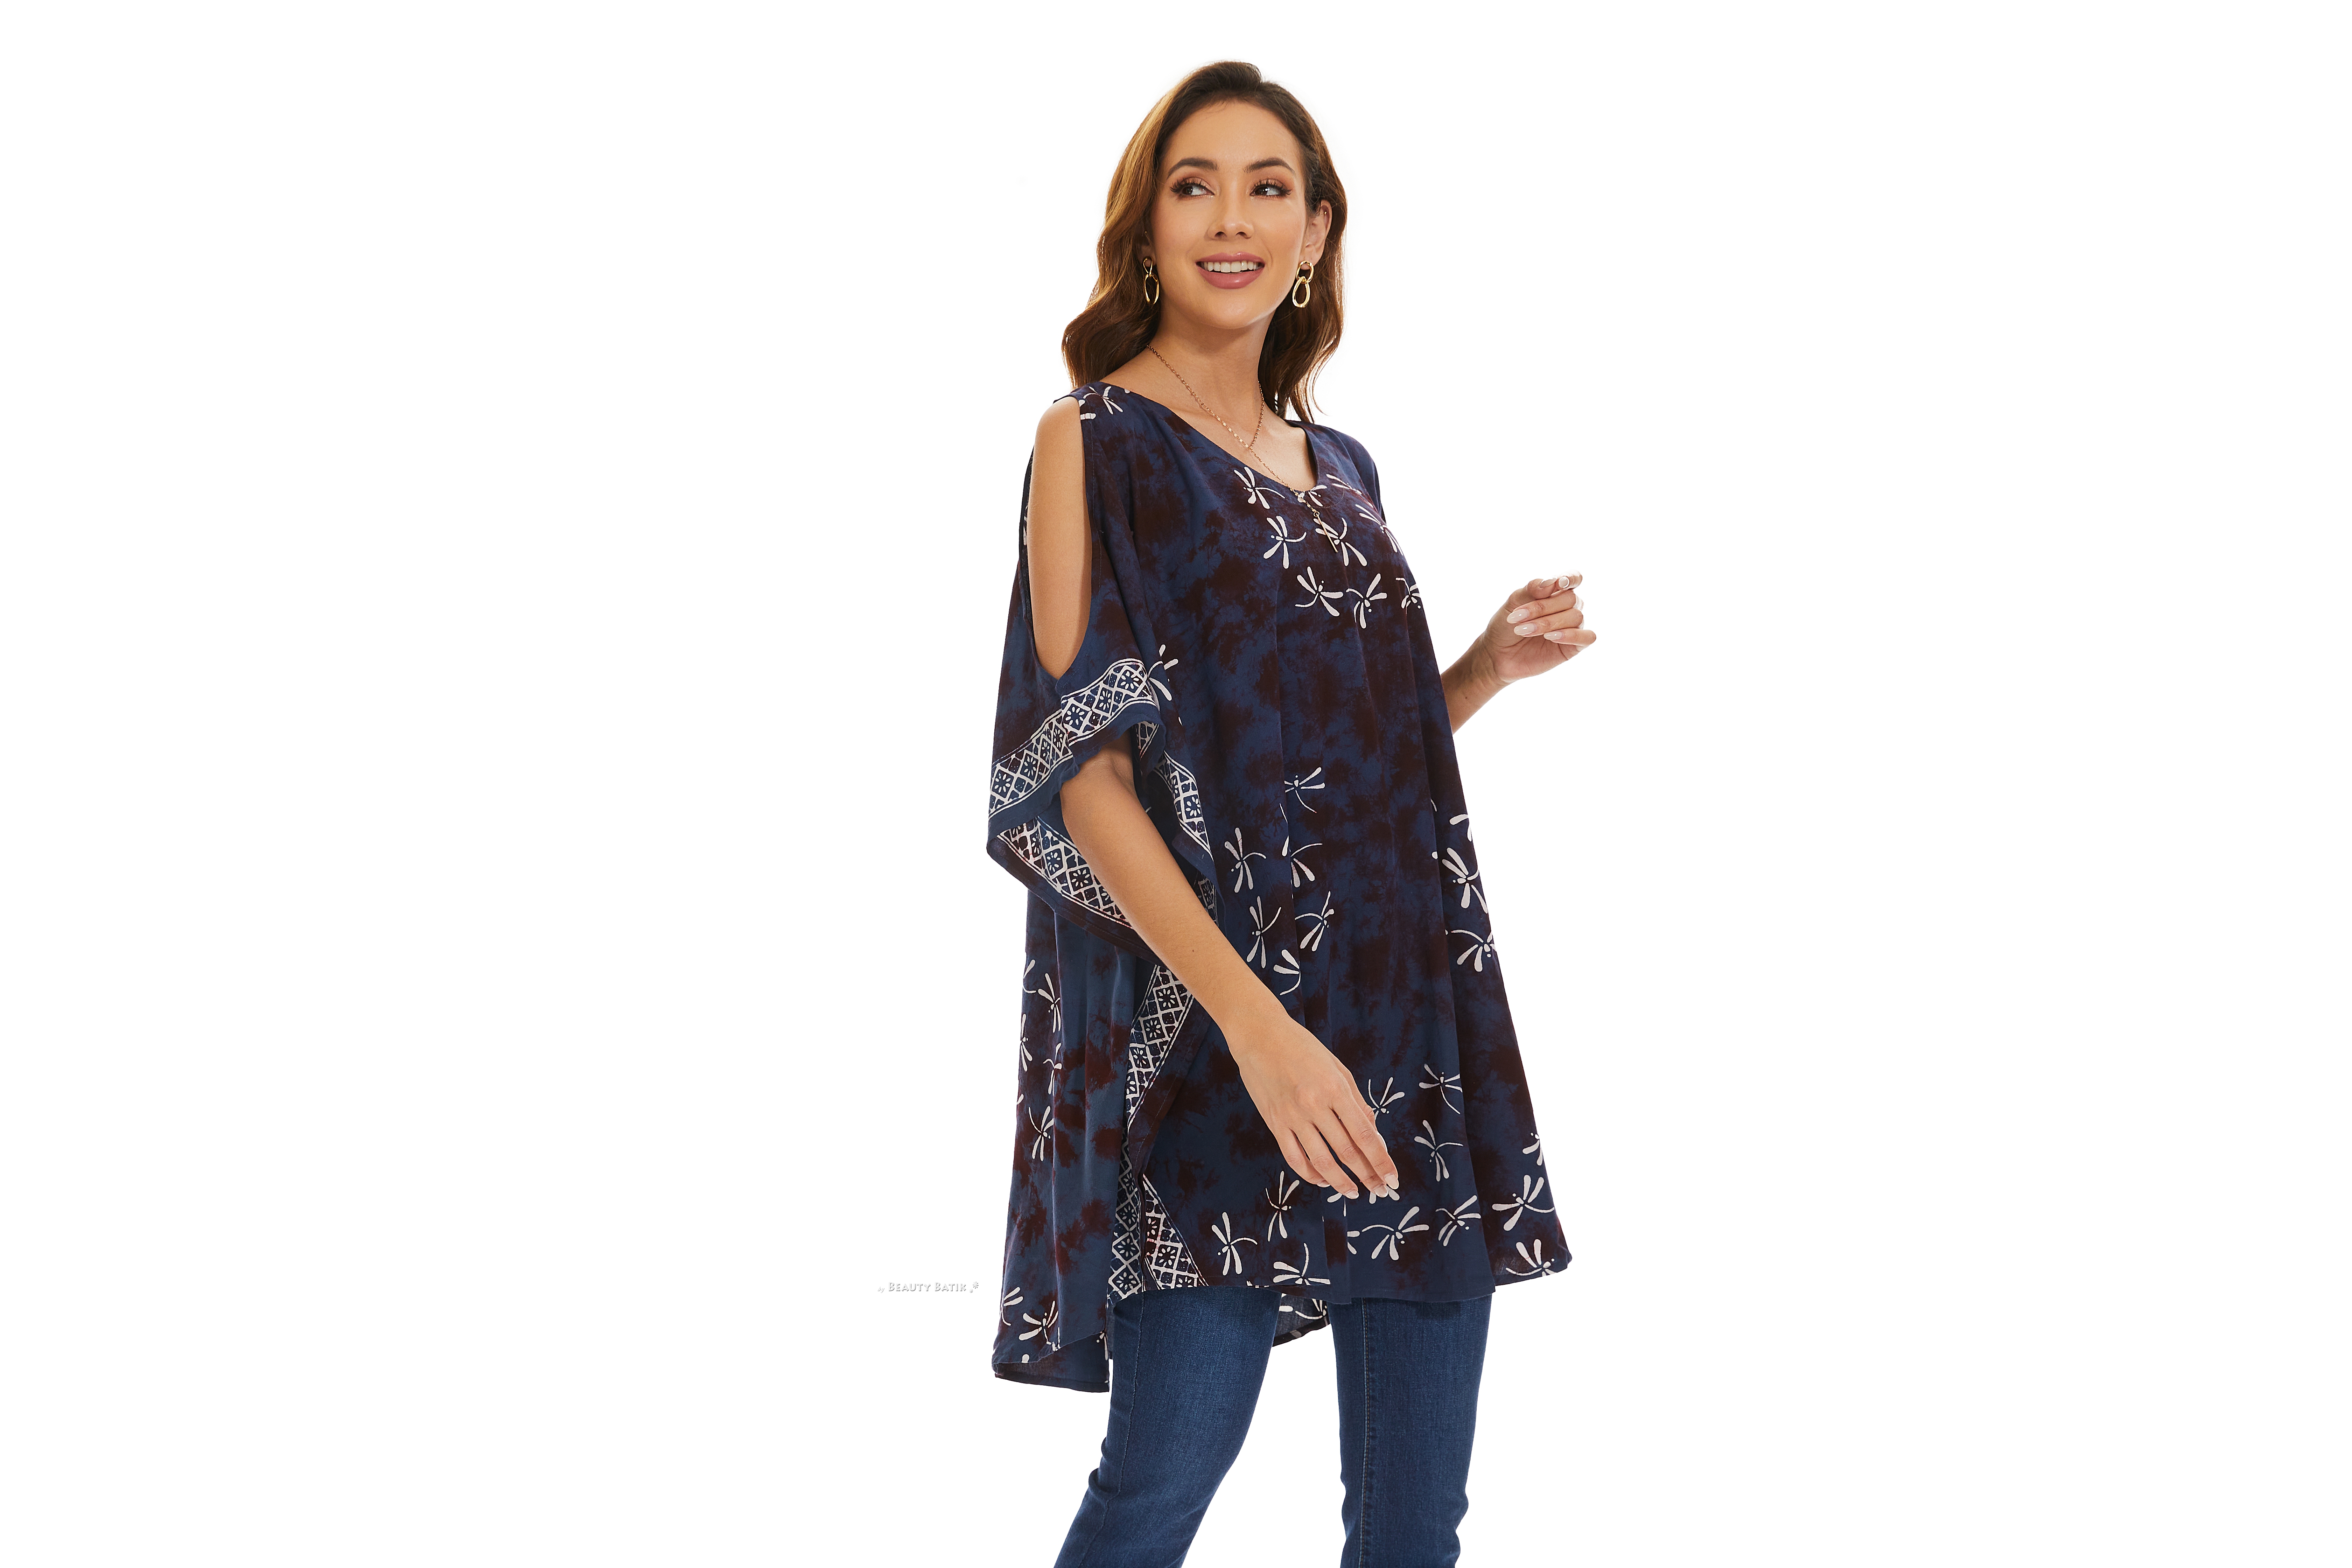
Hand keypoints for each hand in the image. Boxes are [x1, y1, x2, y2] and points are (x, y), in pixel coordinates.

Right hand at [1225, 1013, 1398, 1200]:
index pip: (1365, 1134)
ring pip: (1320, 1161)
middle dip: (1367, 1175)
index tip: (1393, 1178)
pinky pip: (1294, 1157)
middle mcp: (1314, 1105)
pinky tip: (1321, 1180)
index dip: (1381, 1161)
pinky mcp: (1274, 1123)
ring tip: (1353, 1193)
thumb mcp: (1337, 1067)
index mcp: (1335, 1089)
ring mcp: (1292, 1116)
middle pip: (1347, 1152)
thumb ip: (1356, 1101)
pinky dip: (1309, 1174)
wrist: (1258, 1035)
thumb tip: (1373, 1132)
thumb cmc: (1302, 1047)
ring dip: (1340, 1182)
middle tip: (1380, 1191)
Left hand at [1484, 572, 1594, 683]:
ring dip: (1548, 623)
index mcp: (1555, 592)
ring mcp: (1572, 627)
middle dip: (1542, 607)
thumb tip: (1551, 581)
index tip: (1559, 583)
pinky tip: (1551, 637)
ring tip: (1523, 631)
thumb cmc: (1506, 625)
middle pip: (1570, 599)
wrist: (1496, 654)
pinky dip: (1572, 635)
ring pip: (1576, 617)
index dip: (1570, 578)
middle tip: (1517, 617)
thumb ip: (1532, 589)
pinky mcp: (1574, 647)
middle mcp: (1568, 607)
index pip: (1573, 578)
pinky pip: (1587, 637)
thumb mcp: (1513, 602)